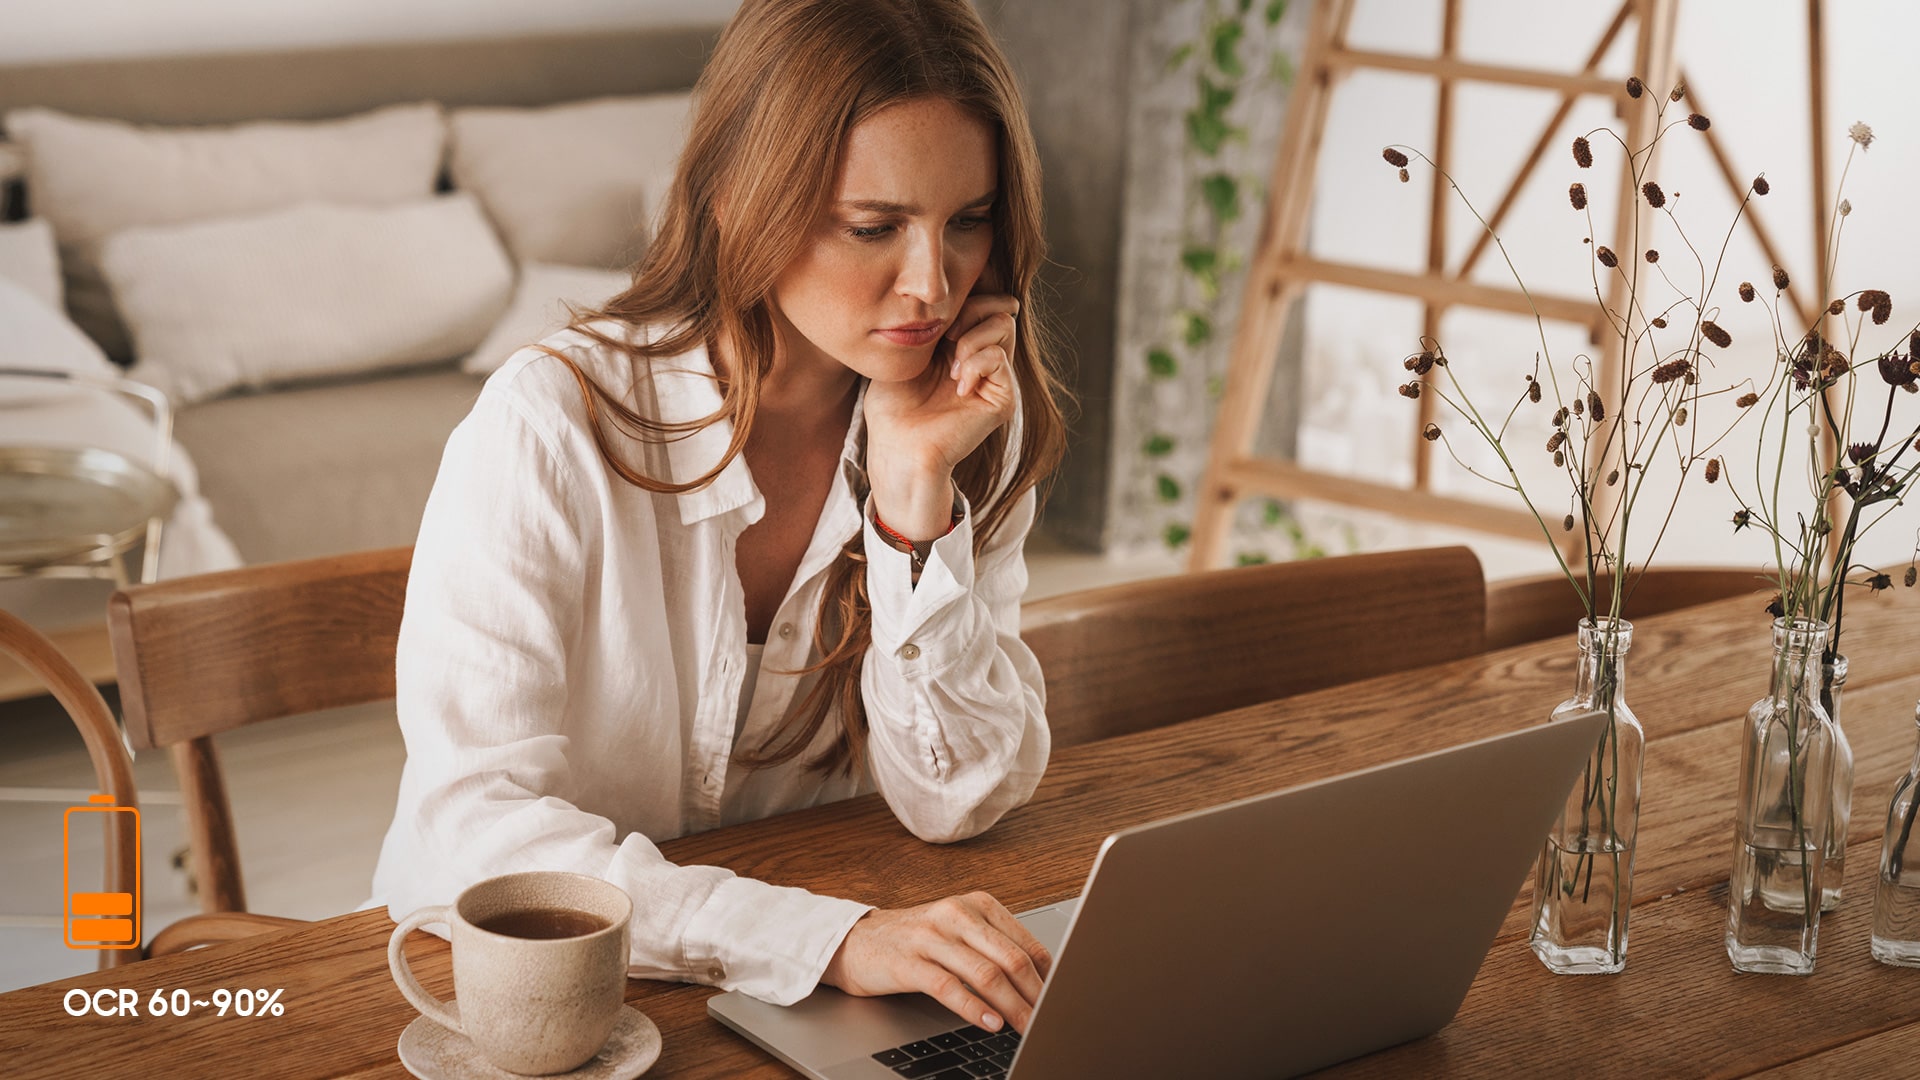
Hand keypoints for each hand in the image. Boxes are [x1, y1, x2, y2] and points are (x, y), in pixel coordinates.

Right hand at [821, 891, 1053, 1034]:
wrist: (856, 941)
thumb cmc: (916, 941)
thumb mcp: (960, 934)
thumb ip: (995, 950)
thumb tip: (1042, 984)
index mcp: (977, 905)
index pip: (1026, 943)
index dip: (1048, 976)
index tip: (1060, 999)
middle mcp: (956, 915)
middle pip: (1011, 958)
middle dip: (1036, 994)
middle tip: (1050, 1019)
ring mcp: (931, 937)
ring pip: (985, 974)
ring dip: (1012, 1006)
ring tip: (1027, 1027)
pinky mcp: (908, 963)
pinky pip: (949, 988)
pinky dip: (974, 1009)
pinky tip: (990, 1024)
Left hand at [863, 294, 1019, 537]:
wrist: (896, 445)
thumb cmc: (892, 404)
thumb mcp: (908, 350)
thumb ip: (934, 323)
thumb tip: (955, 293)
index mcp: (962, 346)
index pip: (984, 302)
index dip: (965, 299)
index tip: (936, 318)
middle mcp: (983, 360)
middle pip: (1000, 308)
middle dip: (972, 311)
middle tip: (947, 337)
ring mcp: (995, 380)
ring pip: (1004, 326)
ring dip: (972, 337)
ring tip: (950, 365)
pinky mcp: (1002, 399)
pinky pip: (999, 358)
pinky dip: (976, 363)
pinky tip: (957, 384)